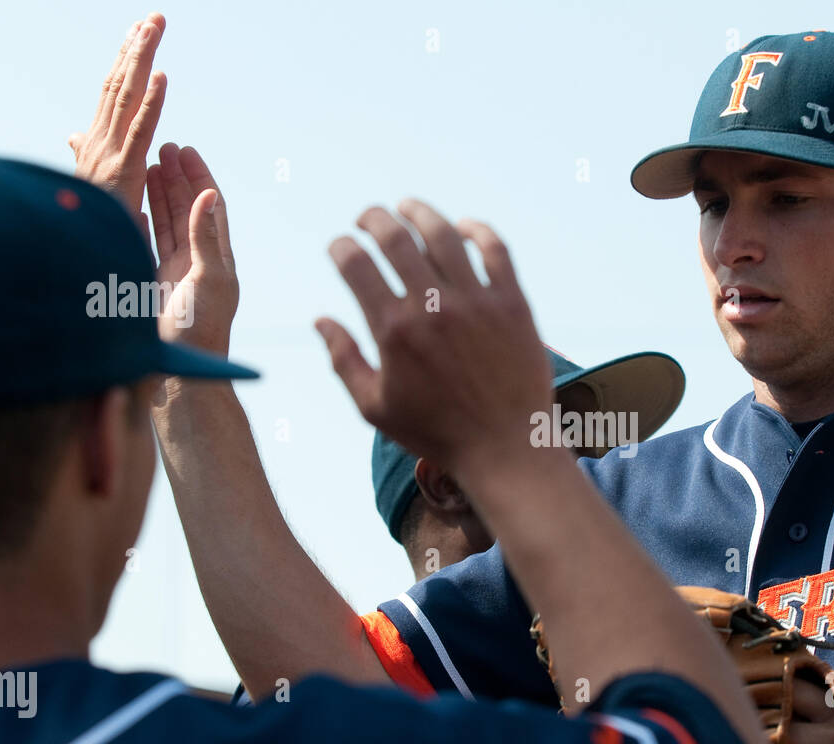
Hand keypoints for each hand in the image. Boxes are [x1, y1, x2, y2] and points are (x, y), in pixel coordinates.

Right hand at [68, 13, 166, 221]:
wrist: (77, 254)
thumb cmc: (86, 224)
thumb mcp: (88, 183)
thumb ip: (84, 154)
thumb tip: (73, 134)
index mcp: (97, 143)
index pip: (112, 94)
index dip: (124, 63)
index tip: (137, 34)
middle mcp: (100, 141)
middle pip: (119, 85)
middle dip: (135, 49)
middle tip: (153, 18)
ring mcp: (110, 153)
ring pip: (127, 97)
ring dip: (140, 60)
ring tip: (153, 29)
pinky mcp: (123, 169)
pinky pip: (139, 130)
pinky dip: (150, 102)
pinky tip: (160, 76)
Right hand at [146, 144, 238, 352]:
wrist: (180, 369)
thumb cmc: (200, 329)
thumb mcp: (208, 278)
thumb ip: (206, 237)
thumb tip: (209, 195)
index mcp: (218, 259)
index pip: (211, 207)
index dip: (199, 177)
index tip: (186, 150)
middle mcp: (198, 263)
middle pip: (187, 210)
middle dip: (176, 178)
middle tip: (162, 147)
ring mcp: (175, 273)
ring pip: (167, 224)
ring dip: (158, 195)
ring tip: (146, 165)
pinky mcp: (154, 284)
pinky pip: (148, 244)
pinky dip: (142, 221)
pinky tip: (133, 204)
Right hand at [315, 200, 551, 475]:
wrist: (505, 448)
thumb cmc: (437, 432)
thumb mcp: (375, 407)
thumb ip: (344, 360)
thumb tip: (320, 320)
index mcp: (393, 330)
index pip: (355, 265)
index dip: (340, 246)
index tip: (339, 246)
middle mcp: (432, 307)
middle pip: (395, 238)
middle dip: (373, 218)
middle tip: (368, 217)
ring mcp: (476, 301)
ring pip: (443, 234)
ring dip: (420, 212)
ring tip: (408, 207)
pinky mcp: (513, 303)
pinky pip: (495, 250)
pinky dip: (477, 230)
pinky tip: (463, 226)